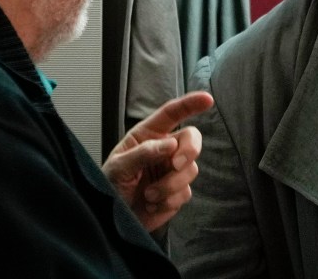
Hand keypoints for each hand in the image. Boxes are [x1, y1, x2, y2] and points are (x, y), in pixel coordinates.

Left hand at [102, 91, 214, 232]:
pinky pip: (185, 193)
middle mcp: (165, 149)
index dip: (190, 104)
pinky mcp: (177, 192)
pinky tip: (152, 205)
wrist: (112, 218)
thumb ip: (142, 153)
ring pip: (190, 169)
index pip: (172, 114)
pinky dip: (168, 201)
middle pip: (192, 139)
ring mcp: (173, 171)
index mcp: (148, 135)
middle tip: (175, 165)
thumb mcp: (118, 167)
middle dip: (189, 151)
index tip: (207, 99)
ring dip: (170, 185)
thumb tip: (170, 144)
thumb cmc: (110, 186)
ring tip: (148, 196)